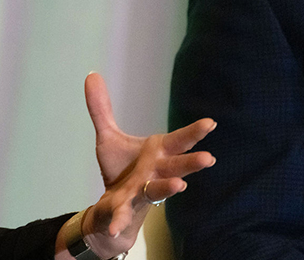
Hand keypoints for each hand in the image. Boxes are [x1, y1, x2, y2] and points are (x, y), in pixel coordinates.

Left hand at [77, 72, 215, 256]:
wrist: (114, 207)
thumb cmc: (122, 170)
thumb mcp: (109, 136)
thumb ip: (101, 109)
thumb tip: (92, 74)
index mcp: (158, 153)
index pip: (179, 141)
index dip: (194, 133)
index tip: (211, 122)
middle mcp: (156, 173)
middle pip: (177, 166)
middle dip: (191, 163)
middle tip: (209, 158)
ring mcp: (142, 192)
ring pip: (158, 190)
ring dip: (168, 188)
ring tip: (180, 185)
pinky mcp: (124, 208)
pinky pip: (122, 215)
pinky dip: (119, 221)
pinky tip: (116, 228)